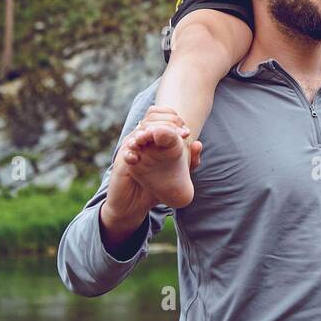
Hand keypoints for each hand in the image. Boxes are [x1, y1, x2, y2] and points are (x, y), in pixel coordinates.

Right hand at [100, 108, 203, 243]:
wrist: (134, 206)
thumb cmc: (155, 187)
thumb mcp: (176, 175)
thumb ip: (190, 162)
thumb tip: (198, 144)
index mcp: (152, 137)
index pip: (161, 115)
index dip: (175, 119)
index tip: (186, 133)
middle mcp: (140, 138)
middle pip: (152, 117)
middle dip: (168, 123)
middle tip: (181, 135)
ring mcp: (130, 148)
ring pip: (140, 130)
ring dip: (153, 132)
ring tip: (167, 140)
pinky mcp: (122, 161)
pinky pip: (127, 150)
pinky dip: (135, 150)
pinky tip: (144, 155)